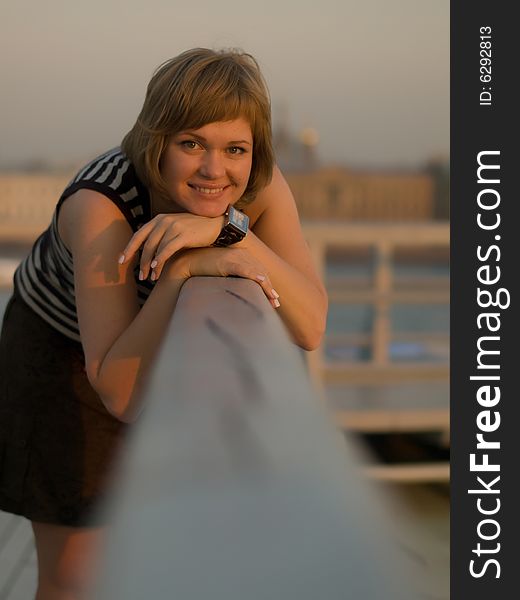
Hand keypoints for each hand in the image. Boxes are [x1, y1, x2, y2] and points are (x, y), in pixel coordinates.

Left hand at [119, 213, 223, 279]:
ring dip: (151, 265)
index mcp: (158, 220)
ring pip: (155, 248)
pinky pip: (168, 248)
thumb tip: (148, 254)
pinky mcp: (183, 234)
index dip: (128, 249)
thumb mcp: (174, 229)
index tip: (121, 262)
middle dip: (141, 262)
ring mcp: (174, 226)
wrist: (216, 225)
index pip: (138, 235)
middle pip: (146, 244)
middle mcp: (164, 221)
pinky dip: (160, 259)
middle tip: (141, 277)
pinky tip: (157, 268)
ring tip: (151, 278)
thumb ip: (161, 237)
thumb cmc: (195, 231)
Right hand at [165, 247, 280, 308]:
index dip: (267, 284)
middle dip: (269, 288)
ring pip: (256, 272)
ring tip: (273, 298)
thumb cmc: (203, 268)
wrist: (188, 261)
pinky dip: (255, 275)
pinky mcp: (228, 261)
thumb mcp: (220, 273)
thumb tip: (234, 293)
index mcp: (241, 257)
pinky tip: (262, 281)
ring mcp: (235, 258)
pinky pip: (245, 269)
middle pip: (260, 273)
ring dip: (266, 286)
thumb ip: (230, 279)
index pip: (258, 271)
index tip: (273, 297)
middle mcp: (241, 256)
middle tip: (275, 302)